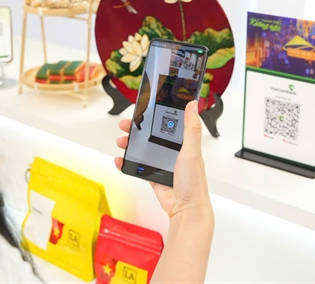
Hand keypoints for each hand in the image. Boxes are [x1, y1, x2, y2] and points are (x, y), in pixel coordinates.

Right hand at [114, 100, 212, 218]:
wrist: (186, 209)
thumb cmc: (193, 182)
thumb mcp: (191, 151)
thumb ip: (191, 129)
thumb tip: (193, 105)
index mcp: (184, 144)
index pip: (168, 124)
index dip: (155, 116)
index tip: (143, 110)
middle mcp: (174, 152)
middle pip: (152, 135)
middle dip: (137, 130)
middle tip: (126, 126)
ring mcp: (163, 164)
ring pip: (144, 149)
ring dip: (131, 144)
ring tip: (122, 142)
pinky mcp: (155, 176)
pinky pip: (139, 166)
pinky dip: (128, 162)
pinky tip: (121, 160)